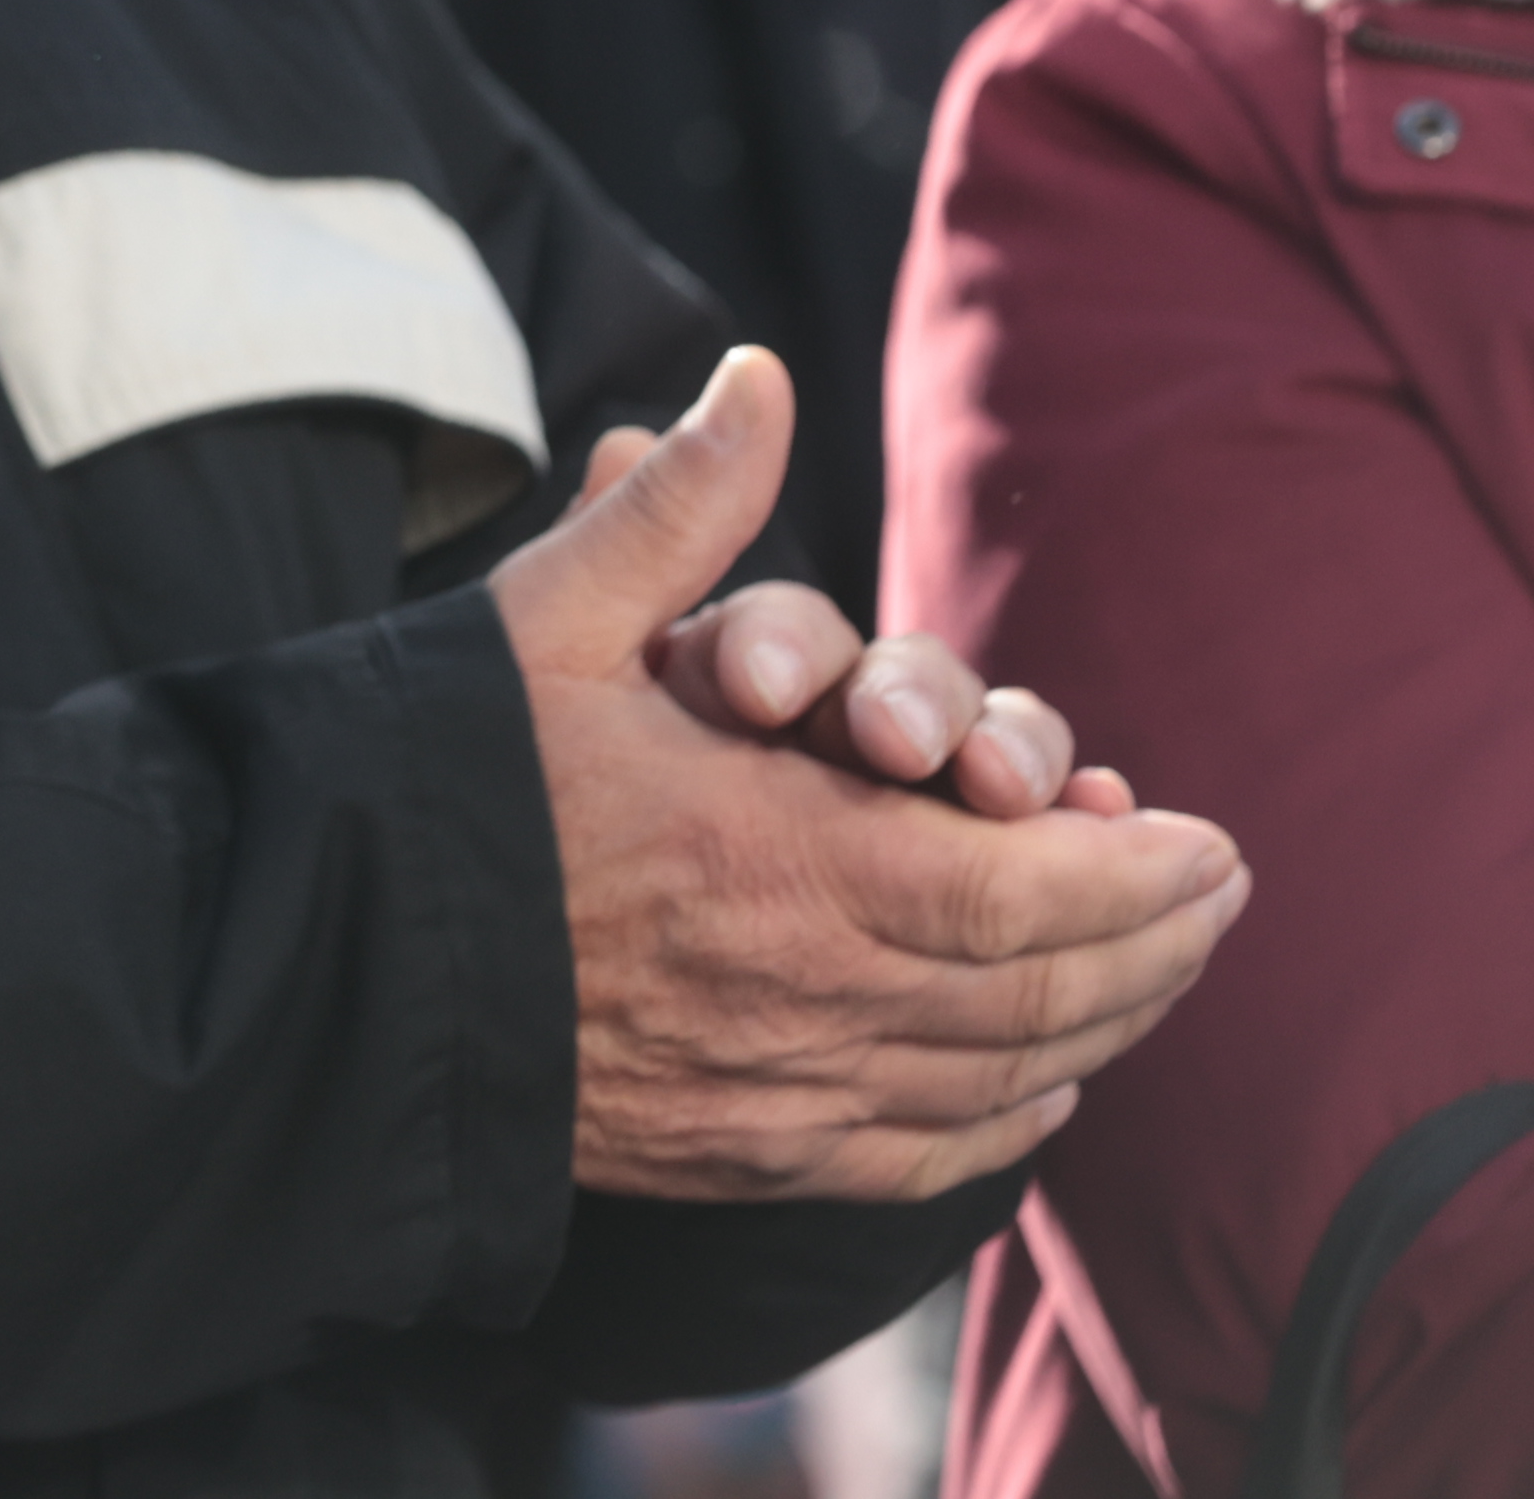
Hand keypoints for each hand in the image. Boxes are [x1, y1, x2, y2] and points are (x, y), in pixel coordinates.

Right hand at [503, 350, 1248, 1202]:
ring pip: (997, 1075)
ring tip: (1157, 971)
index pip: (1021, 883)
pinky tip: (1039, 1088)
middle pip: (1041, 989)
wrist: (315, 969)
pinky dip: (1004, 1121)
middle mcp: (798, 988)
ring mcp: (769, 1084)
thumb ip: (679, 515)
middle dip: (1155, 944)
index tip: (1210, 838)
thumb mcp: (544, 620)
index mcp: (774, 853)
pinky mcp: (728, 1150)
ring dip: (1104, 1023)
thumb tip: (757, 380)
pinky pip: (915, 1153)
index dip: (1135, 873)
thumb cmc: (430, 781)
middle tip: (1217, 896)